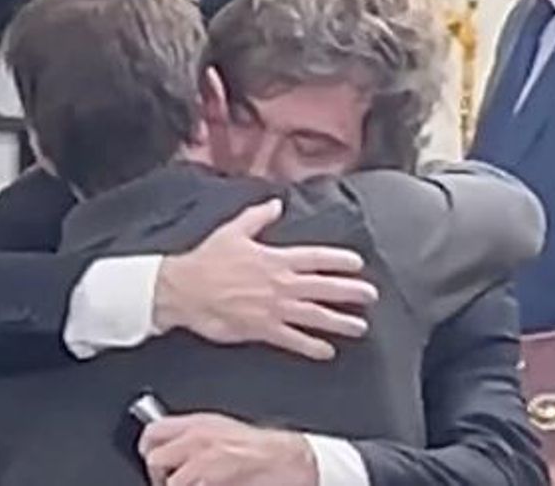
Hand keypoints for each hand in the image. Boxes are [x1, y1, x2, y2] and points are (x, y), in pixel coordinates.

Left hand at [140, 413, 317, 485]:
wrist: (289, 461)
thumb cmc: (261, 448)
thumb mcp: (223, 430)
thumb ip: (193, 436)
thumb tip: (168, 447)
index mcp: (199, 423)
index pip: (152, 431)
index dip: (148, 450)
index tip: (154, 463)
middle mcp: (198, 438)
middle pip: (154, 459)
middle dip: (160, 476)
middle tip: (171, 482)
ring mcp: (204, 461)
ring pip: (170, 481)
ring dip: (178, 485)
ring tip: (195, 484)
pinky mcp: (210, 479)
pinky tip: (211, 485)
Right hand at [153, 199, 377, 360]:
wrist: (183, 289)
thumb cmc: (207, 259)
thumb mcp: (233, 230)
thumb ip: (258, 216)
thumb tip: (275, 204)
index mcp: (276, 258)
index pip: (317, 258)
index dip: (340, 260)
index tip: (358, 263)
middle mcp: (281, 284)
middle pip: (324, 288)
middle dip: (351, 292)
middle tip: (371, 296)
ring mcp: (274, 308)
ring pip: (315, 316)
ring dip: (340, 322)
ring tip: (359, 327)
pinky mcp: (262, 329)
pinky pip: (293, 340)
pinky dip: (312, 346)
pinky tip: (327, 351)